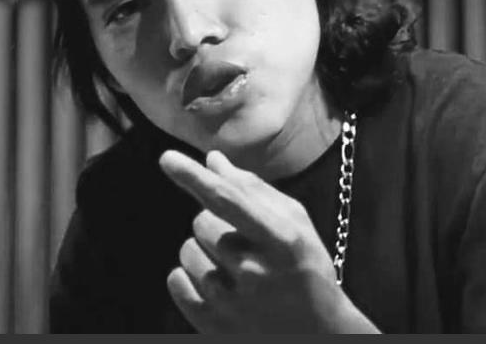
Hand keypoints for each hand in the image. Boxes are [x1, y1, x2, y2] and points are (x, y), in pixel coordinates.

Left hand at [158, 149, 378, 332]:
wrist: (318, 333)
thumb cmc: (305, 269)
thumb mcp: (295, 224)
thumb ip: (253, 189)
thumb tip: (213, 160)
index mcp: (281, 239)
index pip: (227, 199)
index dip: (194, 176)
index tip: (167, 158)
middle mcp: (255, 271)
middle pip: (202, 222)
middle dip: (214, 223)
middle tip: (240, 240)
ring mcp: (232, 301)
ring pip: (187, 250)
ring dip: (202, 250)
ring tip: (232, 265)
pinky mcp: (212, 325)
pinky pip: (176, 281)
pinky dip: (187, 276)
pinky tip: (216, 281)